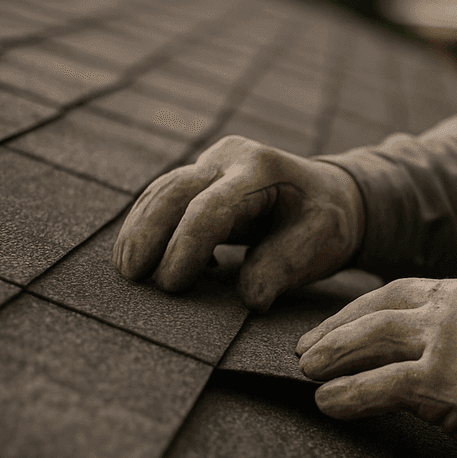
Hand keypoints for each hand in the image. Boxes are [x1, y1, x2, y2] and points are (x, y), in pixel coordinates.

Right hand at [113, 135, 363, 310]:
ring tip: (125, 271)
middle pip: (174, 190)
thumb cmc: (326, 220)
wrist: (330, 195)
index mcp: (261, 169)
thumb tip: (249, 299)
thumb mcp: (321, 241)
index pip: (211, 207)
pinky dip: (147, 227)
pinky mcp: (200, 179)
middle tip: (131, 276)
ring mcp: (212, 164)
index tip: (172, 285)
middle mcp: (230, 158)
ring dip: (139, 230)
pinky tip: (139, 258)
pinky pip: (164, 199)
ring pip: (161, 191)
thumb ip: (284, 266)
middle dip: (147, 232)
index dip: (187, 246)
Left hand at [295, 277, 456, 457]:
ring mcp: (455, 344)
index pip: (396, 290)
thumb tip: (391, 339)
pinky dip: (348, 396)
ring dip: (332, 358)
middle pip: (378, 312)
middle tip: (305, 352)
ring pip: (372, 341)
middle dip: (334, 333)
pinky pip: (380, 386)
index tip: (328, 329)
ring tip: (308, 373)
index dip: (355, 311)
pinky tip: (329, 403)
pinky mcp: (449, 385)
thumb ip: (452, 324)